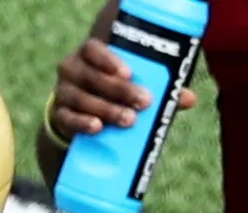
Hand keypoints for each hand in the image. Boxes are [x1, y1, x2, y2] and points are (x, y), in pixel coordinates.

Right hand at [47, 38, 197, 138]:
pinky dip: (82, 123)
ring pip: (82, 98)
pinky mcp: (58, 114)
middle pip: (92, 77)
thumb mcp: (132, 84)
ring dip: (106, 109)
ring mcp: (63, 92)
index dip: (108, 59)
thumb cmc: (113, 90)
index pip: (93, 49)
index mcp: (89, 54)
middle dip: (119, 91)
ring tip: (128, 120)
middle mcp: (72, 69)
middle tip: (143, 102)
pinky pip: (68, 118)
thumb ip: (159, 88)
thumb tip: (189, 98)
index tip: (129, 73)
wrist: (79, 112)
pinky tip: (97, 127)